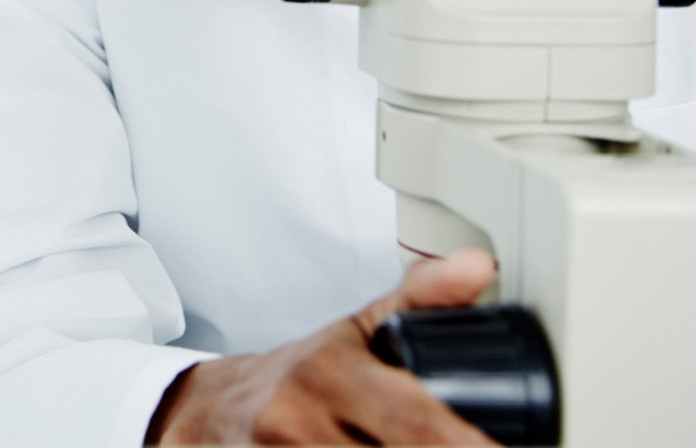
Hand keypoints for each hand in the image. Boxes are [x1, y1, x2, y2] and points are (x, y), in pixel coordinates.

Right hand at [150, 249, 498, 444]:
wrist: (213, 411)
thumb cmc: (299, 374)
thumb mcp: (354, 330)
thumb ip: (419, 300)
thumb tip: (478, 266)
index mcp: (328, 376)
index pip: (416, 422)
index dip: (468, 444)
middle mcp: (300, 423)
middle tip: (482, 447)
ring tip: (450, 446)